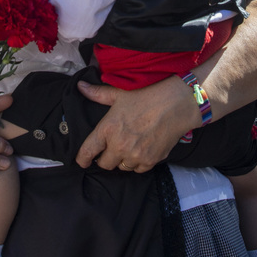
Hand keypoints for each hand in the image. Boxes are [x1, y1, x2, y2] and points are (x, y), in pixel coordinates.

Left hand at [74, 77, 196, 172]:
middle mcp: (119, 145)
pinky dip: (137, 163)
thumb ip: (98, 93)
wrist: (177, 104)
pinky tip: (141, 150)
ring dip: (122, 160)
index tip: (82, 161)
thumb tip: (80, 87)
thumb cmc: (147, 95)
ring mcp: (135, 155)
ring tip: (128, 147)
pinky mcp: (150, 161)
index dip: (82, 159)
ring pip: (121, 167)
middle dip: (105, 158)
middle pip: (104, 164)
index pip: (87, 151)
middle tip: (110, 149)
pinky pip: (137, 169)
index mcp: (108, 128)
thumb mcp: (120, 93)